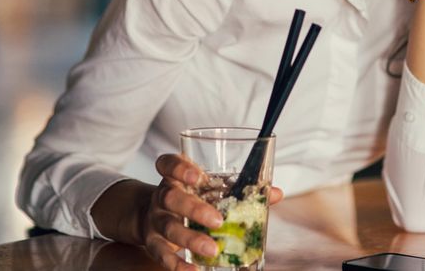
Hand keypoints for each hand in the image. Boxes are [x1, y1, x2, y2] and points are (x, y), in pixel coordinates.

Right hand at [141, 154, 284, 270]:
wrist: (149, 216)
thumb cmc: (189, 198)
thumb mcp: (207, 189)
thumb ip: (237, 189)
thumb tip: (274, 193)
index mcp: (175, 177)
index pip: (169, 164)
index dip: (180, 168)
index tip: (198, 176)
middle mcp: (163, 196)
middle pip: (171, 197)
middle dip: (194, 209)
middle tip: (218, 220)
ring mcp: (156, 220)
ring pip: (169, 227)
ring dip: (191, 239)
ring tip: (214, 249)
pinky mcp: (154, 243)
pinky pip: (162, 255)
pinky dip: (178, 265)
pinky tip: (194, 270)